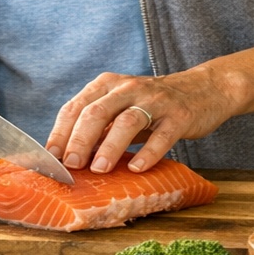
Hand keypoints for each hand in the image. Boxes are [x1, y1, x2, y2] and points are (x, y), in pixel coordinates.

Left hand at [44, 68, 239, 173]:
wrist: (203, 89)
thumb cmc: (152, 105)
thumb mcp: (121, 107)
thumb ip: (98, 127)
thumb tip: (67, 156)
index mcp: (108, 85)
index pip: (76, 106)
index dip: (61, 132)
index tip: (51, 157)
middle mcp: (129, 88)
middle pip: (98, 111)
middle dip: (80, 139)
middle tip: (71, 164)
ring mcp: (155, 101)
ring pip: (127, 121)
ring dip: (110, 146)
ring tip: (99, 169)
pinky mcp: (179, 115)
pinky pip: (161, 135)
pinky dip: (148, 153)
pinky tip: (137, 168)